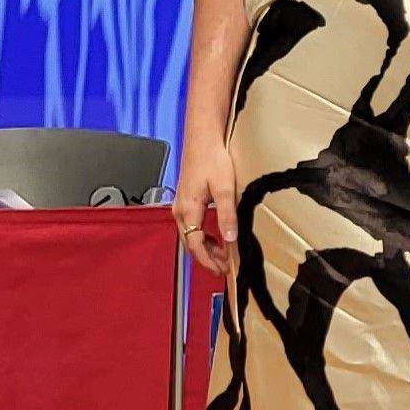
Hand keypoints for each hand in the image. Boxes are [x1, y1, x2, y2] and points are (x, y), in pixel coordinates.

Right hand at [173, 136, 239, 276]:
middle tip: (225, 268)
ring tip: (224, 256)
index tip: (221, 270)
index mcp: (188, 210)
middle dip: (207, 258)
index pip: (195, 245)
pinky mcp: (186, 201)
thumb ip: (227, 215)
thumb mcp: (225, 188)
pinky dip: (203, 236)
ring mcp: (181, 206)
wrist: (202, 139)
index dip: (208, 261)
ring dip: (206, 248)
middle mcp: (180, 211)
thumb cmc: (212, 159)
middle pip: (191, 244)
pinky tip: (217, 238)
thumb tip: (230, 240)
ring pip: (191, 236)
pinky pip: (191, 226)